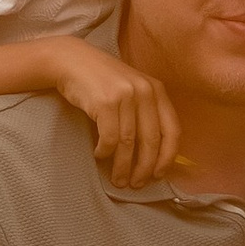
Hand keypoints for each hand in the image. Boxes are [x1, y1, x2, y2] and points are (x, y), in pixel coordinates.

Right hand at [45, 40, 179, 188]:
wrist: (73, 60)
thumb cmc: (103, 81)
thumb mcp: (132, 90)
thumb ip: (146, 114)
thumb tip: (153, 156)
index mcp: (157, 90)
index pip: (172, 131)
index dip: (167, 157)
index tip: (158, 175)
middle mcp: (145, 91)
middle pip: (151, 141)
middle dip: (143, 168)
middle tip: (135, 184)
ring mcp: (125, 95)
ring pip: (128, 143)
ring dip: (122, 166)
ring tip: (117, 179)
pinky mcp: (105, 102)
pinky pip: (108, 138)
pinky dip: (104, 152)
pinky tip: (99, 156)